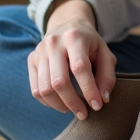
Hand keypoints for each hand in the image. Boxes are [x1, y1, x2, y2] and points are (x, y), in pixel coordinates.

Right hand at [28, 0, 116, 120]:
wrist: (67, 25)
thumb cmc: (89, 43)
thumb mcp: (104, 53)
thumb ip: (107, 75)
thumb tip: (103, 99)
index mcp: (74, 37)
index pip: (79, 68)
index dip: (89, 90)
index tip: (97, 106)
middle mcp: (53, 43)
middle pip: (59, 82)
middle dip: (73, 103)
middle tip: (84, 114)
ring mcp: (40, 51)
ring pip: (45, 89)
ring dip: (60, 105)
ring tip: (72, 109)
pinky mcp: (32, 60)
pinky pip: (35, 89)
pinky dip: (48, 102)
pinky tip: (60, 103)